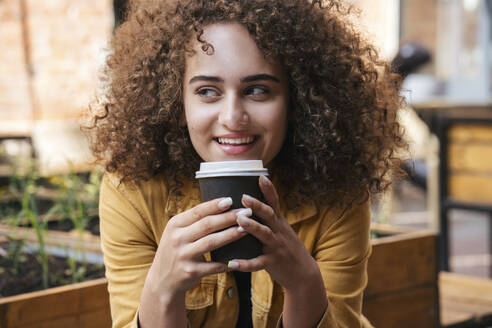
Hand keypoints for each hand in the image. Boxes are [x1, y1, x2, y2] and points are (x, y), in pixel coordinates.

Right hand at [145, 197, 247, 295]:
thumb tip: (222, 204)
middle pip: (207, 225)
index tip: (231, 200)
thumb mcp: (177, 233)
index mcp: (174, 225)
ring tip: (245, 229)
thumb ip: (193, 221)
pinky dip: (227, 263)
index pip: (198, 211)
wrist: (162, 281)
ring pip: (211, 242)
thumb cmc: (176, 251)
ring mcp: (183, 256)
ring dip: (231, 235)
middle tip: (246, 212)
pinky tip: (239, 259)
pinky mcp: (191, 272)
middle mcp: (177, 239)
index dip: (215, 205)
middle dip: (229, 217)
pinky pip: (213, 266)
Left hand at [230, 175, 319, 290]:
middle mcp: (278, 232)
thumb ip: (269, 216)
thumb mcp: (281, 229)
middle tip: (244, 196)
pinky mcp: (272, 263)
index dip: (269, 190)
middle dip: (257, 205)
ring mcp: (276, 247)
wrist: (303, 272)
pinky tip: (231, 263)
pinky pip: (257, 263)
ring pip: (264, 235)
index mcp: (278, 222)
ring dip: (252, 227)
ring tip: (240, 221)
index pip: (274, 203)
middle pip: (269, 215)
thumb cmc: (286, 247)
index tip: (261, 177)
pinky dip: (245, 264)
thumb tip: (250, 197)